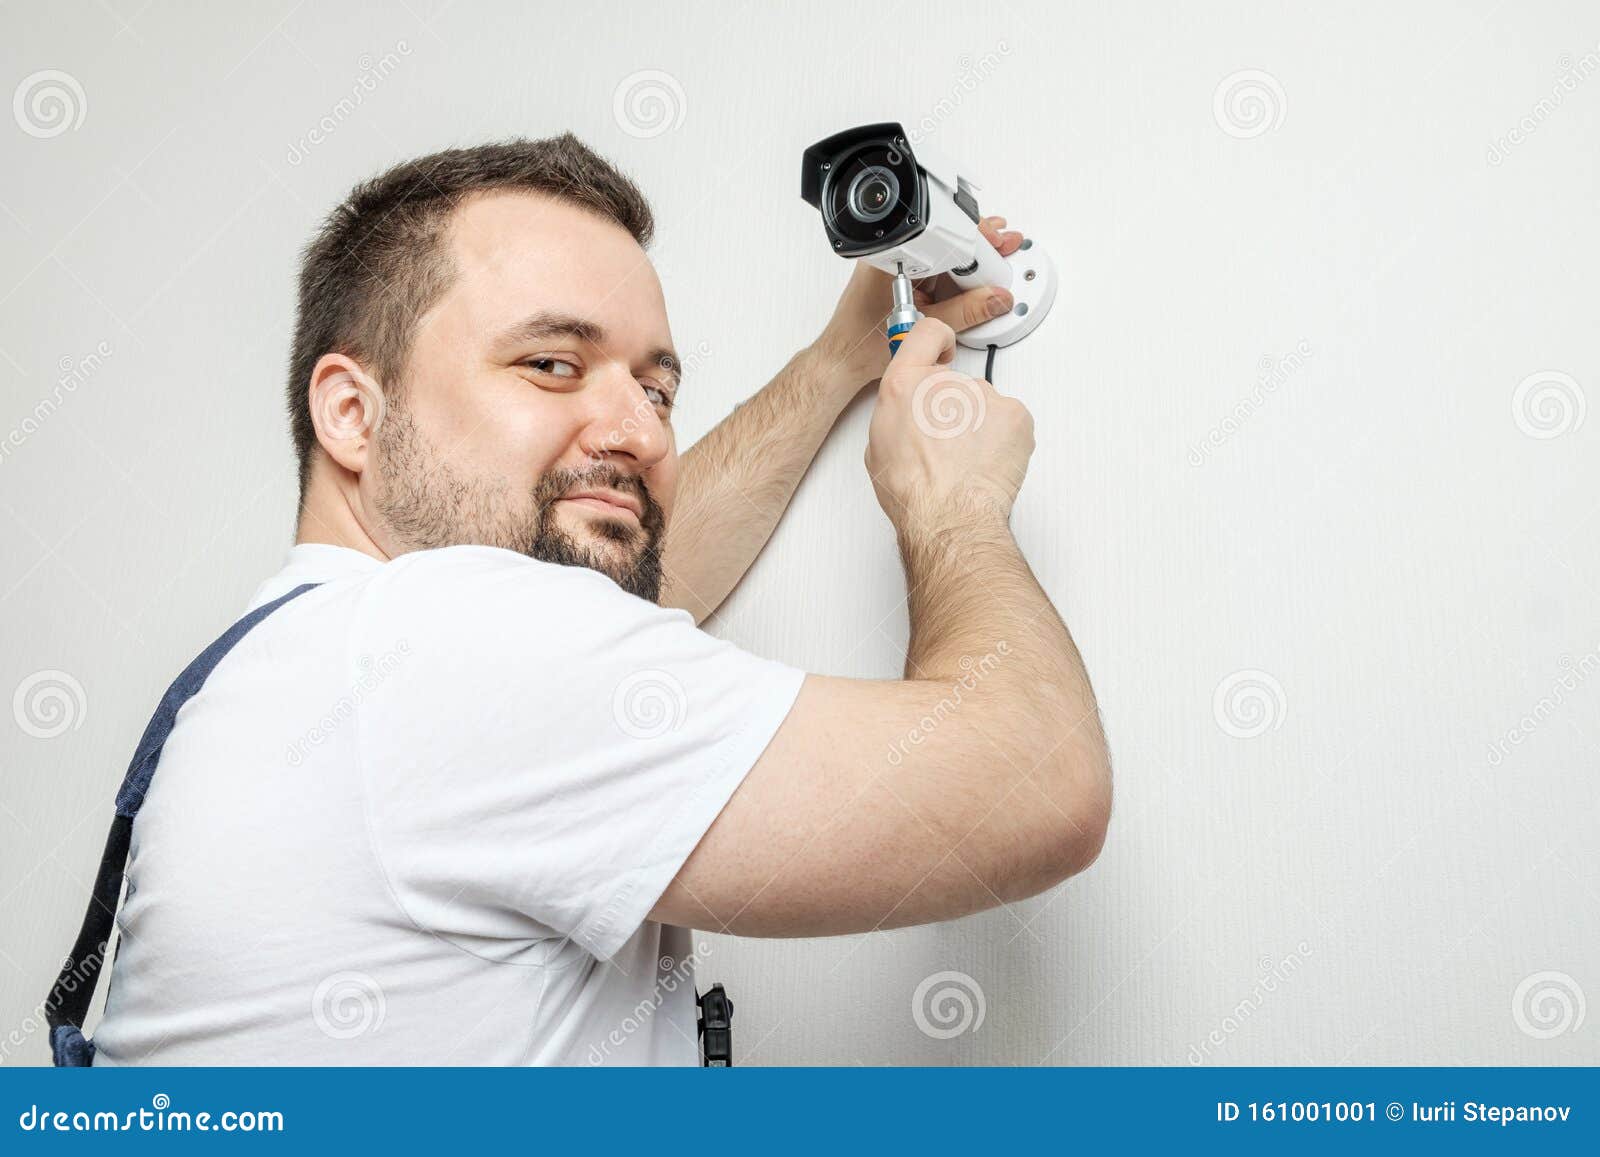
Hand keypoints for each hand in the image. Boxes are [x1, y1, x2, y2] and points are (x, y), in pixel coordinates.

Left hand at [810, 216, 1026, 396]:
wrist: (843, 360)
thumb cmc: (863, 343)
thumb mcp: (924, 327)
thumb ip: (966, 312)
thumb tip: (994, 299)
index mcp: (893, 257)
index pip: (945, 239)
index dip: (977, 246)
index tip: (999, 253)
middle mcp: (893, 255)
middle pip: (947, 243)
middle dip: (980, 248)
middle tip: (1005, 249)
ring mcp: (896, 265)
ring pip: (943, 257)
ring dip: (970, 263)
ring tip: (994, 267)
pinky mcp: (900, 278)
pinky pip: (934, 270)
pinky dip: (956, 276)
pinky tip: (973, 281)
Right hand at [864, 316, 1034, 532]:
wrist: (950, 516)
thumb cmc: (915, 491)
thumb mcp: (879, 447)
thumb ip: (897, 414)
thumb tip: (908, 415)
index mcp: (906, 385)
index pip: (925, 333)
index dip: (936, 341)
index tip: (942, 350)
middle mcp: (945, 382)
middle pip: (956, 381)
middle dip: (955, 407)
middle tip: (949, 444)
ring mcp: (984, 395)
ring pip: (984, 404)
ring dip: (980, 426)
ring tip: (967, 460)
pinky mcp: (1015, 413)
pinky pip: (1010, 419)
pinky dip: (1004, 438)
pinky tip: (987, 461)